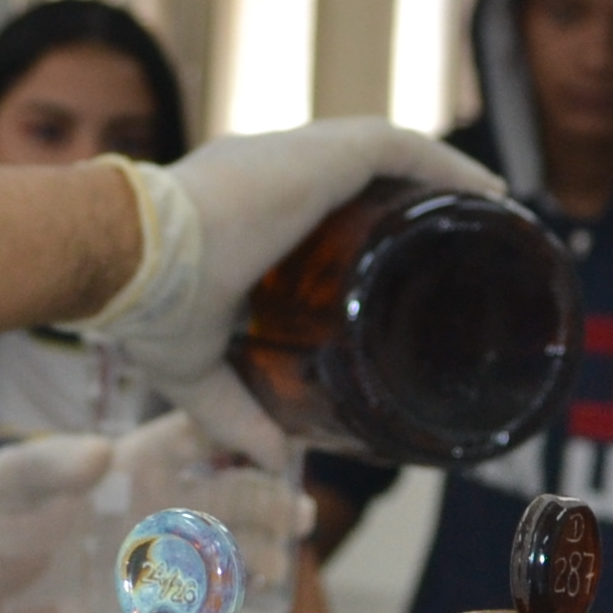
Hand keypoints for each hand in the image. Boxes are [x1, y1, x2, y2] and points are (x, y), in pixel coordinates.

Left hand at [0, 415, 307, 612]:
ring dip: (256, 564)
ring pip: (223, 562)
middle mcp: (149, 518)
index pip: (195, 439)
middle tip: (296, 515)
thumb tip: (105, 451)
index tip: (270, 436)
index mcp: (127, 472)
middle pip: (227, 503)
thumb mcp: (3, 483)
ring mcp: (149, 572)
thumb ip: (48, 463)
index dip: (236, 430)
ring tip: (277, 568)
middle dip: (267, 505)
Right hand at [77, 120, 501, 462]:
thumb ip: (233, 413)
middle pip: (358, 174)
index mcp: (242, 207)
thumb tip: (272, 463)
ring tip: (490, 215)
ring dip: (441, 181)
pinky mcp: (318, 153)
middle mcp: (272, 167)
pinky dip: (448, 167)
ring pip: (387, 156)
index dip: (361, 225)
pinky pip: (401, 148)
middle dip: (408, 202)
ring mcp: (296, 154)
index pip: (314, 204)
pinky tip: (490, 193)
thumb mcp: (194, 370)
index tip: (399, 262)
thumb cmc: (142, 304)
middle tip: (457, 246)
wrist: (121, 256)